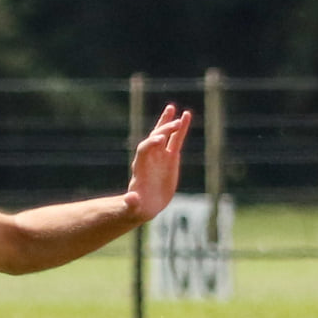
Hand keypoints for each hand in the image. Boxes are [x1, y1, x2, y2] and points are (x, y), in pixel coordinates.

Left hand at [122, 105, 193, 221]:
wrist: (145, 204)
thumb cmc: (138, 206)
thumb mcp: (134, 206)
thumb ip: (131, 202)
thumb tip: (130, 199)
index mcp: (140, 166)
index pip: (144, 150)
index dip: (150, 143)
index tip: (160, 139)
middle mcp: (149, 158)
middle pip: (155, 139)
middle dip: (164, 130)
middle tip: (176, 123)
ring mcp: (160, 156)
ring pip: (165, 135)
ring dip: (171, 123)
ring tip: (178, 111)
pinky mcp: (171, 158)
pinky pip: (176, 141)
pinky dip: (181, 129)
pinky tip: (186, 116)